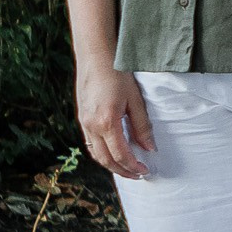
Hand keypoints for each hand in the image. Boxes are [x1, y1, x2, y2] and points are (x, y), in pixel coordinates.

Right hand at [75, 60, 153, 178]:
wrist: (95, 56)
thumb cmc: (117, 73)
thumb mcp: (135, 100)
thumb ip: (142, 126)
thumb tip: (149, 148)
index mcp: (107, 122)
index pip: (121, 155)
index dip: (133, 166)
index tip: (145, 170)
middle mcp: (92, 125)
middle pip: (106, 160)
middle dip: (122, 171)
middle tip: (138, 175)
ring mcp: (84, 122)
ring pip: (96, 153)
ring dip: (111, 164)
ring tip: (126, 168)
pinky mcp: (81, 117)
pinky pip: (90, 142)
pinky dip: (102, 152)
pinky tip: (112, 151)